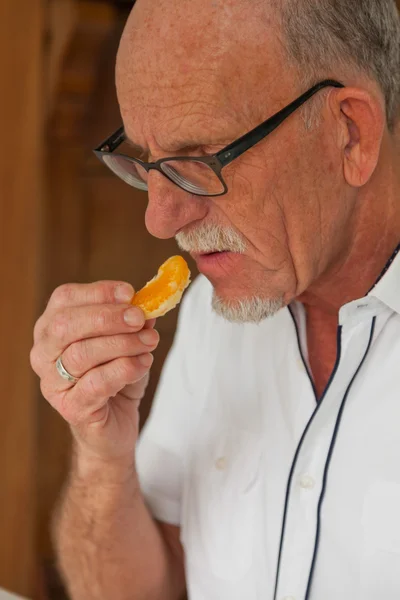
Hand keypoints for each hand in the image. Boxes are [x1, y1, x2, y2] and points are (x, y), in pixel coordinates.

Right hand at [30, 281, 159, 463]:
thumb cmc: (116, 376)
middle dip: (107, 317)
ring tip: (149, 342)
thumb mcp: (128, 341)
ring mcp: (53, 383)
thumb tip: (147, 305)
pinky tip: (143, 364)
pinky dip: (124, 369)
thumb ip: (133, 322)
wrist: (114, 423)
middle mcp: (44, 353)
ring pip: (82, 354)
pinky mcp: (70, 409)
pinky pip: (96, 384)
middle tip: (139, 318)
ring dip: (122, 344)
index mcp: (52, 327)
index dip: (98, 292)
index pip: (65, 298)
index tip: (129, 293)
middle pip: (66, 325)